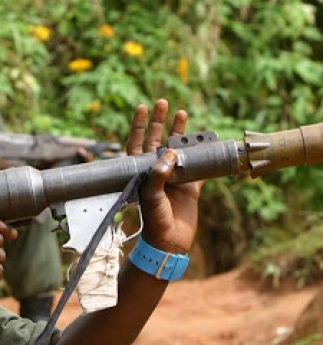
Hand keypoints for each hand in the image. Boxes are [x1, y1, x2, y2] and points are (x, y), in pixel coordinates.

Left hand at [126, 99, 201, 253]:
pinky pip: (199, 165)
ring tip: (182, 113)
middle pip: (156, 140)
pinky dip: (204, 153)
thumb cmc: (153, 220)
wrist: (170, 242)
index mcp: (141, 172)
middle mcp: (156, 171)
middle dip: (159, 122)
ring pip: (178, 149)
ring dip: (180, 133)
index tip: (142, 108)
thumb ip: (158, 174)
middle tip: (162, 103)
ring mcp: (174, 177)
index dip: (139, 126)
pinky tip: (207, 139)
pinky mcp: (191, 186)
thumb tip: (169, 152)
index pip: (137, 144)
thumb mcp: (150, 195)